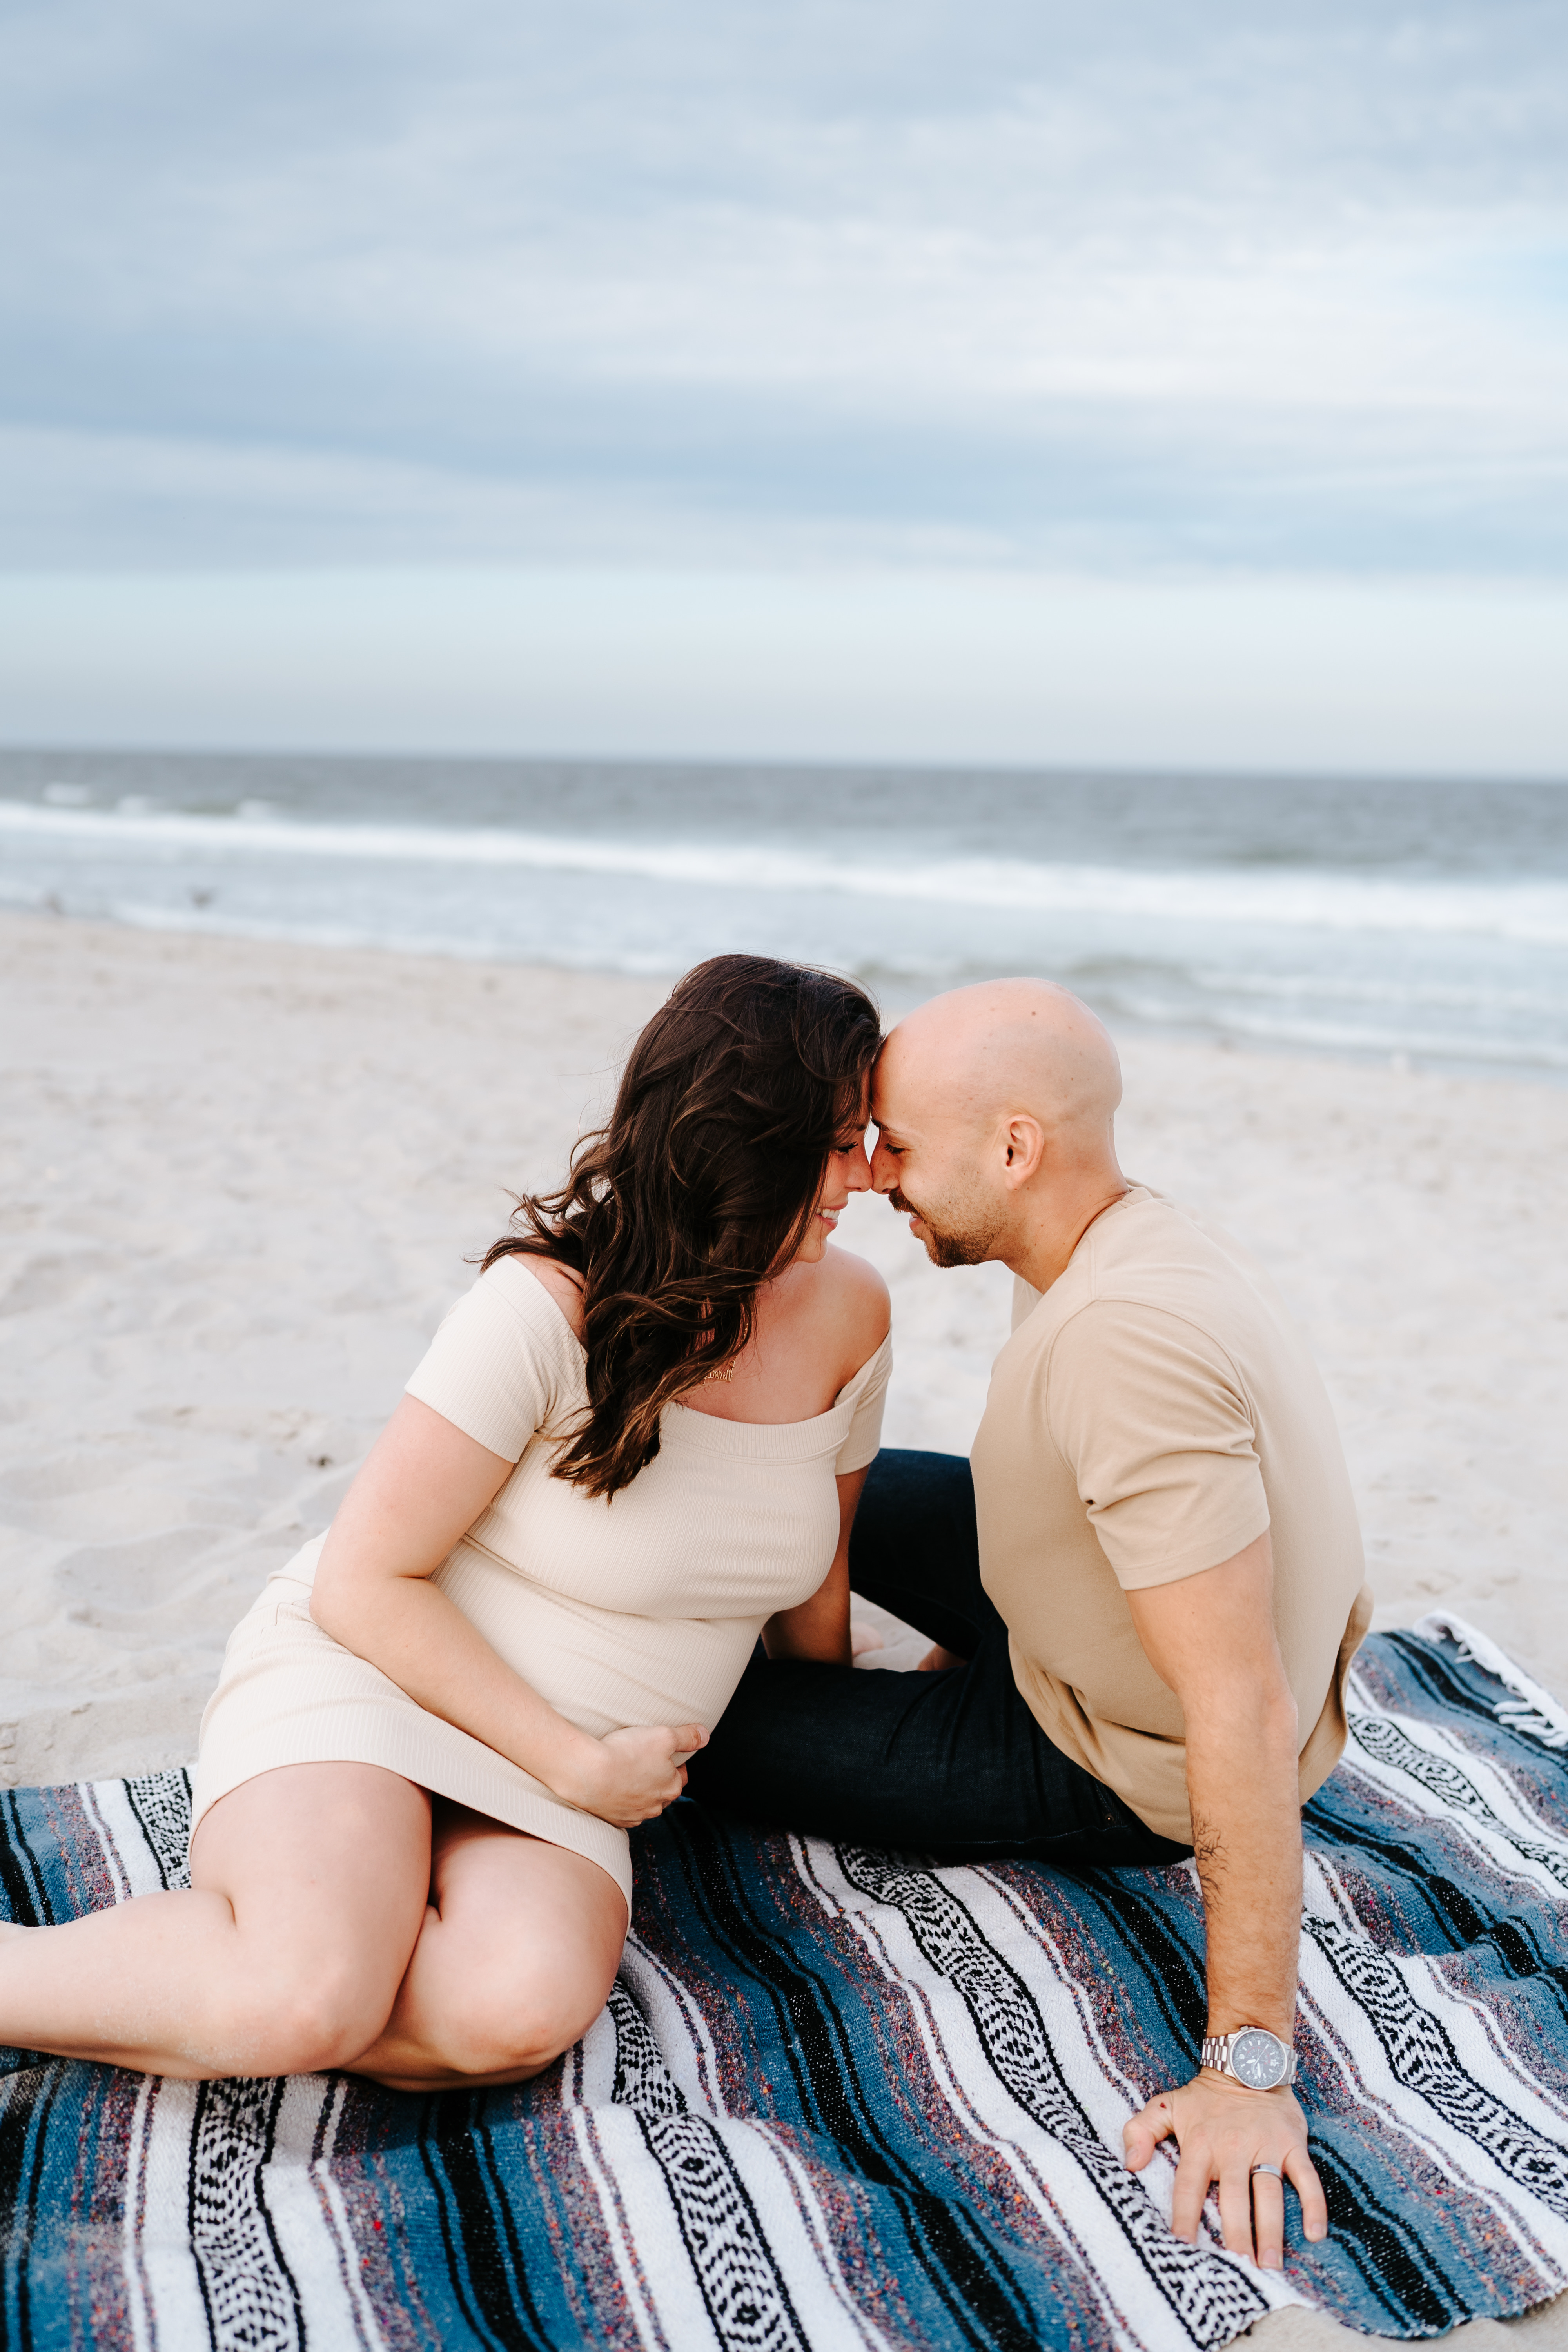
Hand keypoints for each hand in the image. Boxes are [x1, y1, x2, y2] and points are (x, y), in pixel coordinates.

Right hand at [555, 1723, 707, 1826]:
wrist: (588, 1774)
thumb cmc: (627, 1753)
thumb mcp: (664, 1735)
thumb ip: (687, 1736)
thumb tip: (704, 1736)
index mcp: (671, 1787)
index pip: (681, 1776)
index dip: (674, 1762)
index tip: (662, 1752)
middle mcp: (655, 1807)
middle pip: (662, 1791)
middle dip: (656, 1778)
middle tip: (643, 1760)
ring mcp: (633, 1815)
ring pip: (642, 1802)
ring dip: (638, 1790)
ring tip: (625, 1771)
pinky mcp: (613, 1819)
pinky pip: (622, 1810)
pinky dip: (619, 1799)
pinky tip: (611, 1785)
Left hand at [1123, 2073, 1327, 2268]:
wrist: (1246, 2063)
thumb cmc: (1204, 2097)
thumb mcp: (1166, 2106)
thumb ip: (1140, 2132)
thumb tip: (1129, 2164)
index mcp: (1200, 2145)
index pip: (1188, 2186)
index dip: (1184, 2215)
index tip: (1182, 2247)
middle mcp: (1232, 2149)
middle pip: (1233, 2199)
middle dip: (1235, 2235)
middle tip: (1239, 2269)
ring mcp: (1265, 2147)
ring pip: (1268, 2194)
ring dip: (1269, 2230)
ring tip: (1269, 2265)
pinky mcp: (1292, 2144)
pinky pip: (1306, 2178)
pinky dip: (1313, 2205)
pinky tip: (1315, 2233)